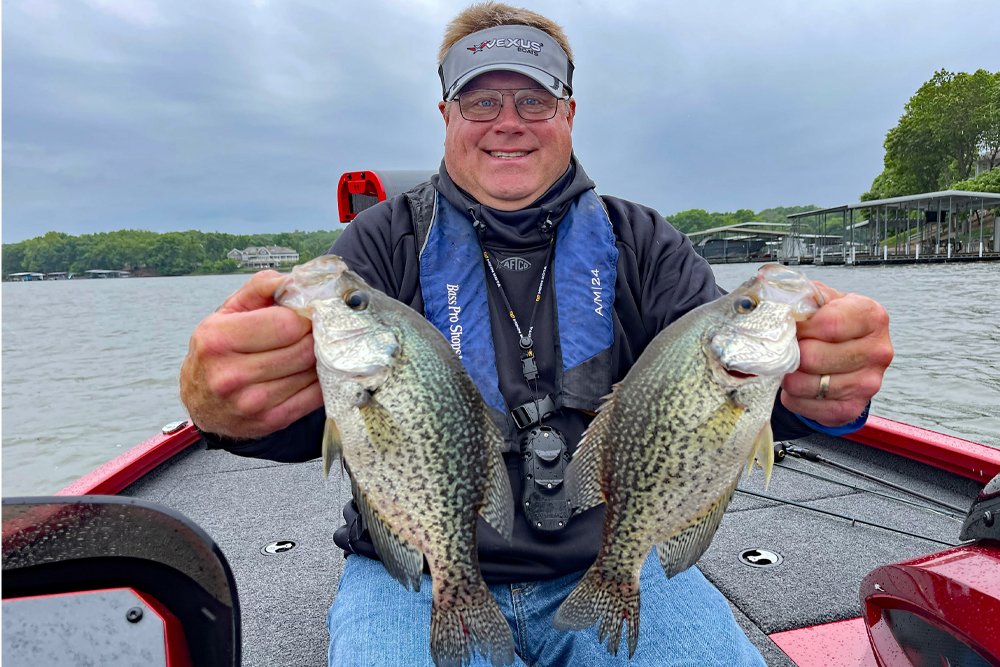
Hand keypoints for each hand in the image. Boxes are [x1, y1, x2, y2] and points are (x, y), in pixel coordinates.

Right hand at [179, 271, 322, 438]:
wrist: (203, 402)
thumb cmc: (219, 349)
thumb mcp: (229, 312)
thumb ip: (260, 288)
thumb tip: (294, 279)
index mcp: (218, 340)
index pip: (286, 324)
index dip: (304, 316)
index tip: (307, 314)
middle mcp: (230, 375)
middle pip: (302, 349)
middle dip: (315, 336)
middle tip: (315, 331)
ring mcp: (251, 402)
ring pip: (311, 372)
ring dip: (319, 358)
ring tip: (311, 349)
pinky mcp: (271, 421)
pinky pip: (314, 396)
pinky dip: (320, 381)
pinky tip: (312, 371)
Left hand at [780, 282, 892, 426]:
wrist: (846, 354)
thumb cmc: (832, 323)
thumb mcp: (823, 301)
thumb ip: (805, 297)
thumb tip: (778, 301)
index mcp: (872, 317)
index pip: (829, 324)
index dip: (801, 327)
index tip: (791, 327)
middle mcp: (877, 351)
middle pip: (814, 357)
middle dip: (791, 353)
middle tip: (786, 349)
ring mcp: (868, 383)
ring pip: (807, 384)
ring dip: (789, 376)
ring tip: (791, 367)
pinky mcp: (852, 408)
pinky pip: (807, 406)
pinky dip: (794, 397)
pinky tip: (798, 385)